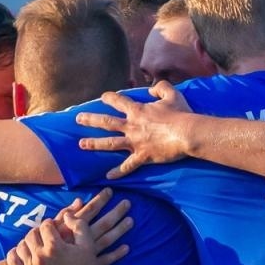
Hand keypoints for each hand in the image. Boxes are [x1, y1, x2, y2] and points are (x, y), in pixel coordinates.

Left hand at [6, 217, 115, 264]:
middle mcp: (40, 257)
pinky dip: (15, 254)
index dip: (51, 225)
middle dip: (39, 232)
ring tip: (36, 245)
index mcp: (55, 247)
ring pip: (21, 246)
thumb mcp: (88, 246)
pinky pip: (13, 262)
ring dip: (28, 242)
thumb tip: (67, 215)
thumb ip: (79, 226)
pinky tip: (23, 253)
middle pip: (32, 234)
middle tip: (45, 236)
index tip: (54, 228)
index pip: (46, 225)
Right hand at [56, 187, 133, 263]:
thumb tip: (78, 201)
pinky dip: (115, 255)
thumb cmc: (42, 249)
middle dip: (116, 212)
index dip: (100, 200)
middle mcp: (82, 239)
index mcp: (71, 228)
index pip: (89, 210)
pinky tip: (127, 248)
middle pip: (103, 224)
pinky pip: (105, 260)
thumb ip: (63, 215)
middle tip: (128, 203)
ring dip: (120, 230)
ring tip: (131, 221)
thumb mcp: (50, 230)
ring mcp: (87, 254)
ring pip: (107, 240)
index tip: (110, 191)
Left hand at [76, 81, 198, 178]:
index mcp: (138, 111)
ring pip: (109, 143)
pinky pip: (127, 166)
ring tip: (81, 145)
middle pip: (106, 122)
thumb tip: (151, 89)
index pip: (118, 101)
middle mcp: (132, 126)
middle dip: (90, 120)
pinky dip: (118, 172)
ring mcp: (135, 142)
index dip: (109, 98)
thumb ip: (161, 87)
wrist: (187, 133)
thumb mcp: (172, 94)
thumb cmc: (181, 113)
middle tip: (78, 119)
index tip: (103, 97)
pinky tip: (108, 176)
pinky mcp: (143, 156)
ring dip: (94, 144)